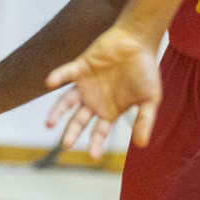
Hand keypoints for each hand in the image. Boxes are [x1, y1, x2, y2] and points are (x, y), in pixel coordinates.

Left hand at [43, 26, 160, 159]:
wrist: (137, 42)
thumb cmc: (145, 70)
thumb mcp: (150, 98)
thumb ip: (145, 120)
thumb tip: (141, 144)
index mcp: (109, 111)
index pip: (99, 132)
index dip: (95, 144)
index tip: (93, 157)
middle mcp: (93, 100)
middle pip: (78, 120)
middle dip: (71, 132)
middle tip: (65, 145)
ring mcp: (85, 84)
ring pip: (66, 101)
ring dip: (57, 111)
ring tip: (49, 124)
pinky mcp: (80, 67)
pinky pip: (65, 73)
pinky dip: (57, 77)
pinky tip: (49, 83)